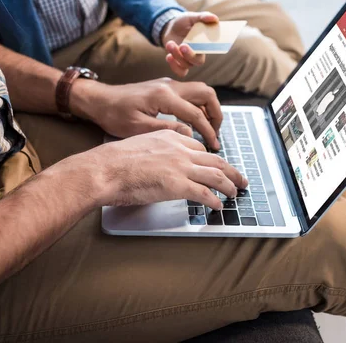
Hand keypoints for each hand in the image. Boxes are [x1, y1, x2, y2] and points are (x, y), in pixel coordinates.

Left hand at [70, 77, 222, 149]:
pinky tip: (195, 123)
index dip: (208, 131)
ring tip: (209, 129)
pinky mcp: (165, 87)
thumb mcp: (138, 128)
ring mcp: (168, 84)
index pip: (196, 114)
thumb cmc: (114, 115)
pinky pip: (190, 94)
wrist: (99, 100)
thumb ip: (167, 130)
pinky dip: (198, 106)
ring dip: (209, 109)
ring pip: (201, 91)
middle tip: (216, 134)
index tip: (214, 145)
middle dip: (216, 114)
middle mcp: (170, 86)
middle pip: (206, 94)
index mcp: (164, 96)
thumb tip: (190, 135)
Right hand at [87, 130, 247, 208]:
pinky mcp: (177, 185)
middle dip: (231, 171)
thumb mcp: (139, 144)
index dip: (211, 160)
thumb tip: (160, 164)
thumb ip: (156, 150)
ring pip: (215, 176)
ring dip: (229, 186)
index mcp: (170, 137)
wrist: (105, 169)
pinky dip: (214, 201)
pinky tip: (218, 206)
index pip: (199, 148)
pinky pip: (204, 193)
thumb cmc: (114, 161)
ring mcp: (180, 167)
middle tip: (240, 179)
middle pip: (215, 160)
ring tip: (235, 193)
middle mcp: (180, 150)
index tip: (217, 166)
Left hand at [162, 11, 218, 76]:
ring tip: (170, 43)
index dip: (210, 49)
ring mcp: (188, 60)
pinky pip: (179, 72)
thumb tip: (215, 18)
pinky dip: (174, 66)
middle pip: (198, 62)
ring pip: (186, 65)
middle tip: (183, 45)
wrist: (170, 27)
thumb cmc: (184, 22)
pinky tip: (168, 56)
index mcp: (205, 44)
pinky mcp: (179, 63)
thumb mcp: (192, 17)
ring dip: (177, 55)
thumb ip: (203, 17)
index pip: (212, 50)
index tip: (201, 42)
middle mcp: (198, 54)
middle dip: (190, 55)